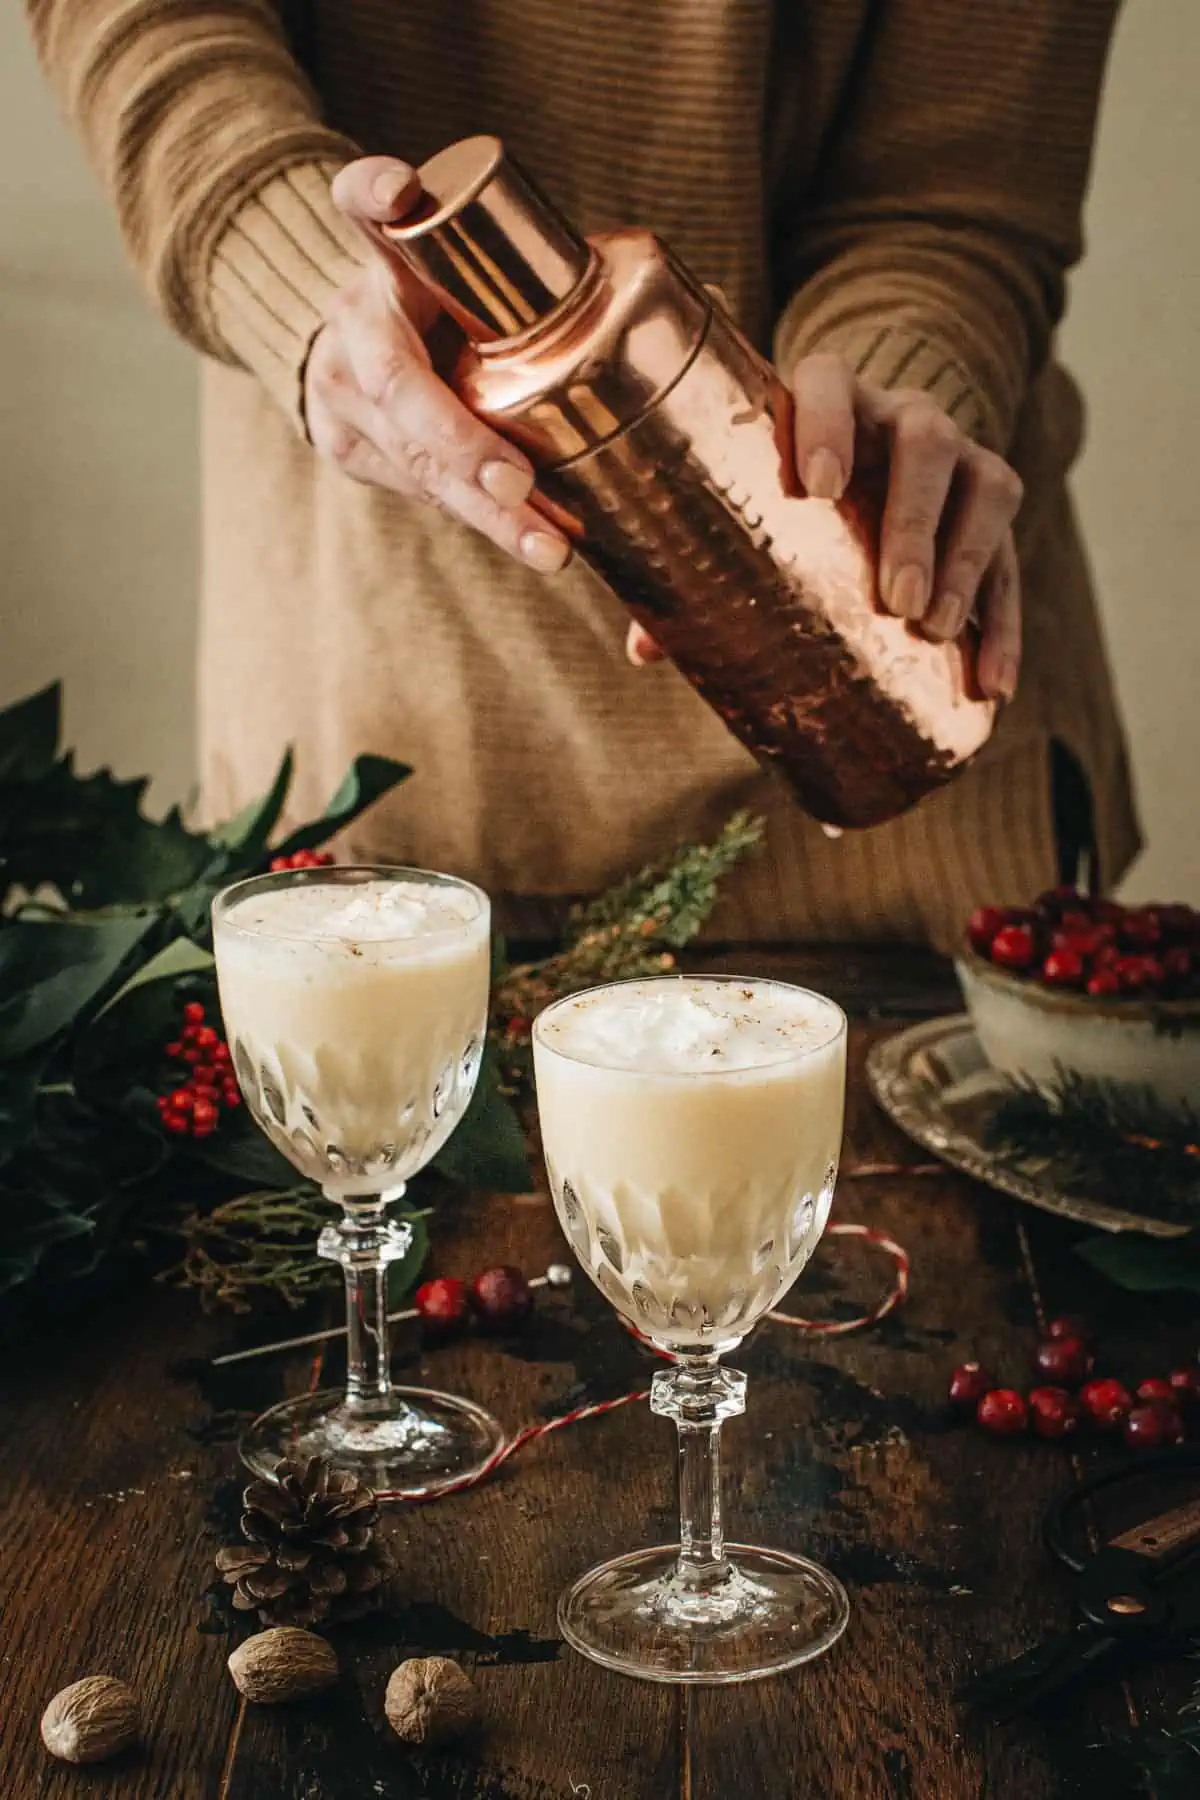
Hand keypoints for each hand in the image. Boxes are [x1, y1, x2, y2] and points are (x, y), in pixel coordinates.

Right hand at [304, 156, 570, 574]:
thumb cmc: (455, 307)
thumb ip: (541, 270)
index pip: (362, 203)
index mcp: (388, 252)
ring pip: (412, 458)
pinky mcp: (343, 445)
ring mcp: (338, 387)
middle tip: (518, 482)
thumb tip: (694, 297)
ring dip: (484, 508)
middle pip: (396, 382)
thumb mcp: (481, 273)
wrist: (363, 347)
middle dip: (460, 441)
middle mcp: (353, 314)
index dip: (373, 193)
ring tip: (546, 546)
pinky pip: (419, 491)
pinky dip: (480, 518)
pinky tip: (531, 542)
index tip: (400, 189)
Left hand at [628, 352, 1021, 701]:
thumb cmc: (782, 498)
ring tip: (933, 630)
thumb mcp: (747, 512)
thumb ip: (694, 563)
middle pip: (926, 443)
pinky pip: (1012, 560)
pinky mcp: (992, 509)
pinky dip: (1002, 625)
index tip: (821, 486)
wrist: (860, 470)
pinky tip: (992, 682)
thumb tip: (644, 649)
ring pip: (984, 488)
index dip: (827, 421)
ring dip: (965, 563)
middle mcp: (902, 415)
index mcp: (828, 397)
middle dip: (912, 521)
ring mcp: (960, 456)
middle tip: (891, 598)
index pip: (829, 379)